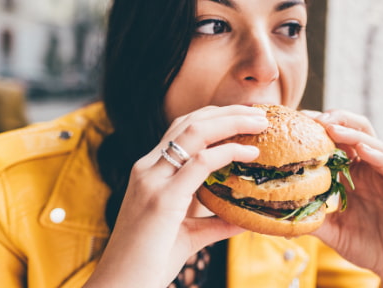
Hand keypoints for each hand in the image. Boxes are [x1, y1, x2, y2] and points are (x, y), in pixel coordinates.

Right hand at [84, 105, 267, 287]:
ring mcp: (152, 181)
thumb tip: (246, 218)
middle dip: (227, 112)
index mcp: (149, 172)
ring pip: (194, 132)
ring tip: (260, 122)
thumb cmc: (150, 262)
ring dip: (232, 122)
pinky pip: (200, 163)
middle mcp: (147, 169)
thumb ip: (215, 222)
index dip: (213, 116)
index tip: (244, 116)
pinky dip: (228, 152)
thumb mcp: (188, 234)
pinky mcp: (162, 199)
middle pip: (189, 121)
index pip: (181, 129)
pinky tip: (250, 154)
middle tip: (260, 112)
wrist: (122, 286)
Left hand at [302, 109, 382, 287]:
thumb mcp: (332, 231)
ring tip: (332, 127)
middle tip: (314, 118)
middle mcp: (371, 171)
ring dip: (352, 133)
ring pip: (374, 144)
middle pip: (357, 132)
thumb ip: (312, 219)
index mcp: (354, 175)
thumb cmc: (368, 247)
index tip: (298, 120)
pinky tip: (363, 150)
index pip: (337, 142)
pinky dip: (378, 157)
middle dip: (336, 120)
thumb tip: (280, 214)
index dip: (320, 129)